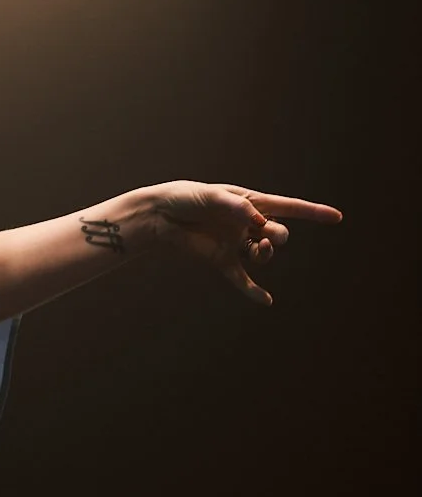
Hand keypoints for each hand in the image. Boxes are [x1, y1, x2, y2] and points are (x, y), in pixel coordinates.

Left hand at [146, 180, 342, 305]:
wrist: (160, 215)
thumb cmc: (186, 197)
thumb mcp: (211, 196)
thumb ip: (236, 207)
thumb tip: (258, 221)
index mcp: (250, 203)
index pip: (287, 207)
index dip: (312, 212)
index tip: (336, 217)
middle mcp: (247, 224)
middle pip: (277, 233)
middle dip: (279, 235)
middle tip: (269, 235)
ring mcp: (236, 243)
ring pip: (263, 254)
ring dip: (266, 254)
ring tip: (260, 250)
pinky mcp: (222, 260)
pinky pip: (242, 279)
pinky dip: (253, 291)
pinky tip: (266, 301)